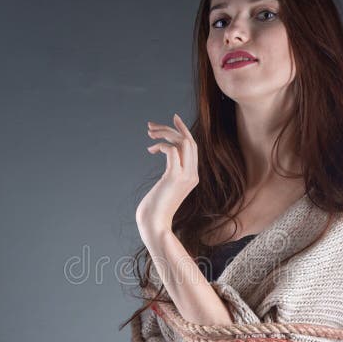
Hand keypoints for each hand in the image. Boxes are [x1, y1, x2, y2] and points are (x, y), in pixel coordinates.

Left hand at [136, 113, 198, 237]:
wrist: (154, 223)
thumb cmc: (156, 207)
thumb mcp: (166, 185)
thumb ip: (171, 171)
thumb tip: (165, 154)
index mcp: (193, 176)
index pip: (193, 148)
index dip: (184, 131)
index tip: (174, 118)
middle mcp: (193, 175)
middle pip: (189, 141)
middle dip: (172, 128)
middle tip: (151, 126)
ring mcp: (185, 176)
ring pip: (182, 143)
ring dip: (165, 134)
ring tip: (149, 134)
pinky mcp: (174, 177)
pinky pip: (172, 151)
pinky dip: (161, 145)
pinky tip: (151, 150)